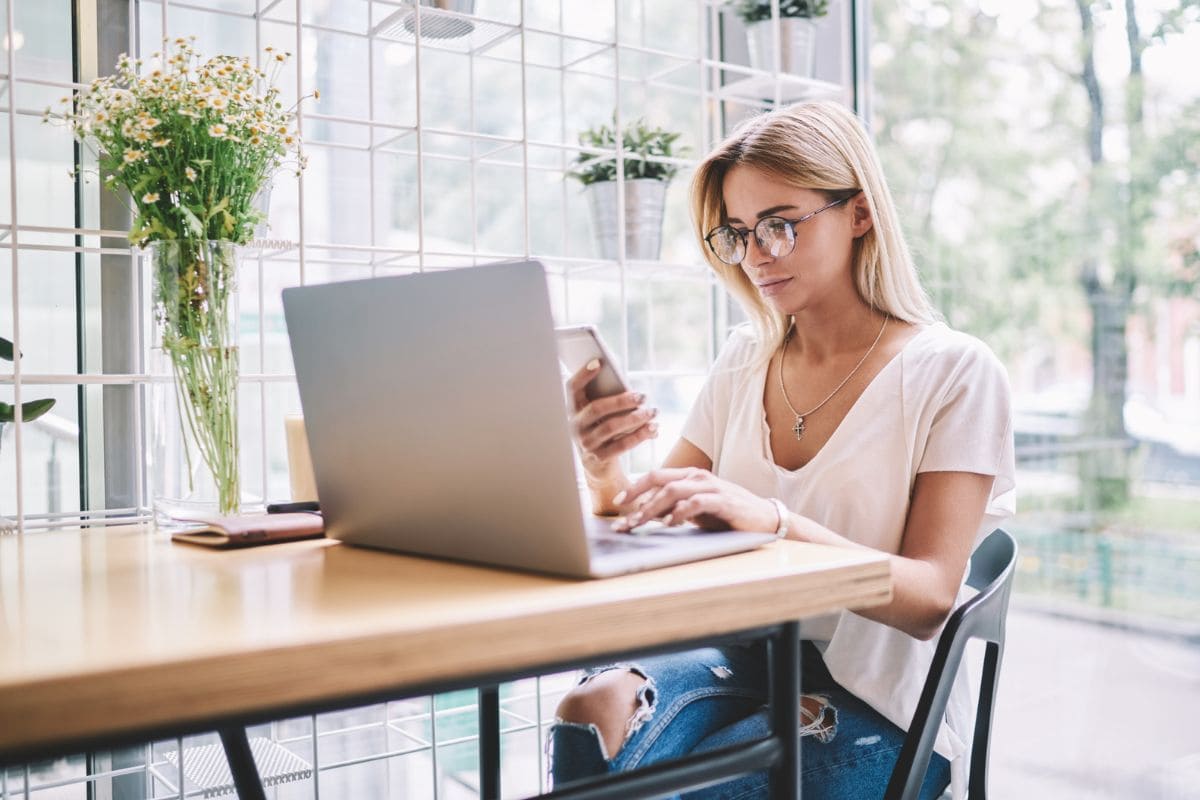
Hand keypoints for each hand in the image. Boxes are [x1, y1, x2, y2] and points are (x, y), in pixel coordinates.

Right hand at [566, 359, 657, 480]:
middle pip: (596, 409)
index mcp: (574, 408)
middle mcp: (576, 425)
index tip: (599, 362)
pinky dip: (640, 435)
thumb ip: (609, 398)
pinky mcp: (599, 458)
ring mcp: (586, 443)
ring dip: (635, 418)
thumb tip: (629, 387)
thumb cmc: (603, 428)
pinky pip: (622, 445)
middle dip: (621, 400)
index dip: (583, 374)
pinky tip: (653, 428)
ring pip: (611, 427)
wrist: (598, 464)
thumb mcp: (602, 413)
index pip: (572, 388)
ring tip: (652, 411)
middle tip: (642, 395)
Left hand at [614, 467, 778, 532]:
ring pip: (673, 491)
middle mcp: (698, 477)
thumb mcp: (695, 511)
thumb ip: (673, 508)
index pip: (655, 476)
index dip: (634, 487)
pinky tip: (670, 524)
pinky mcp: (723, 500)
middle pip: (659, 481)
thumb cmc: (727, 514)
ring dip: (653, 508)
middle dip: (637, 498)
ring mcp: (711, 487)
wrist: (765, 518)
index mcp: (689, 476)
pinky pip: (696, 503)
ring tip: (639, 523)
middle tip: (623, 517)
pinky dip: (680, 512)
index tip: (617, 502)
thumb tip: (643, 515)